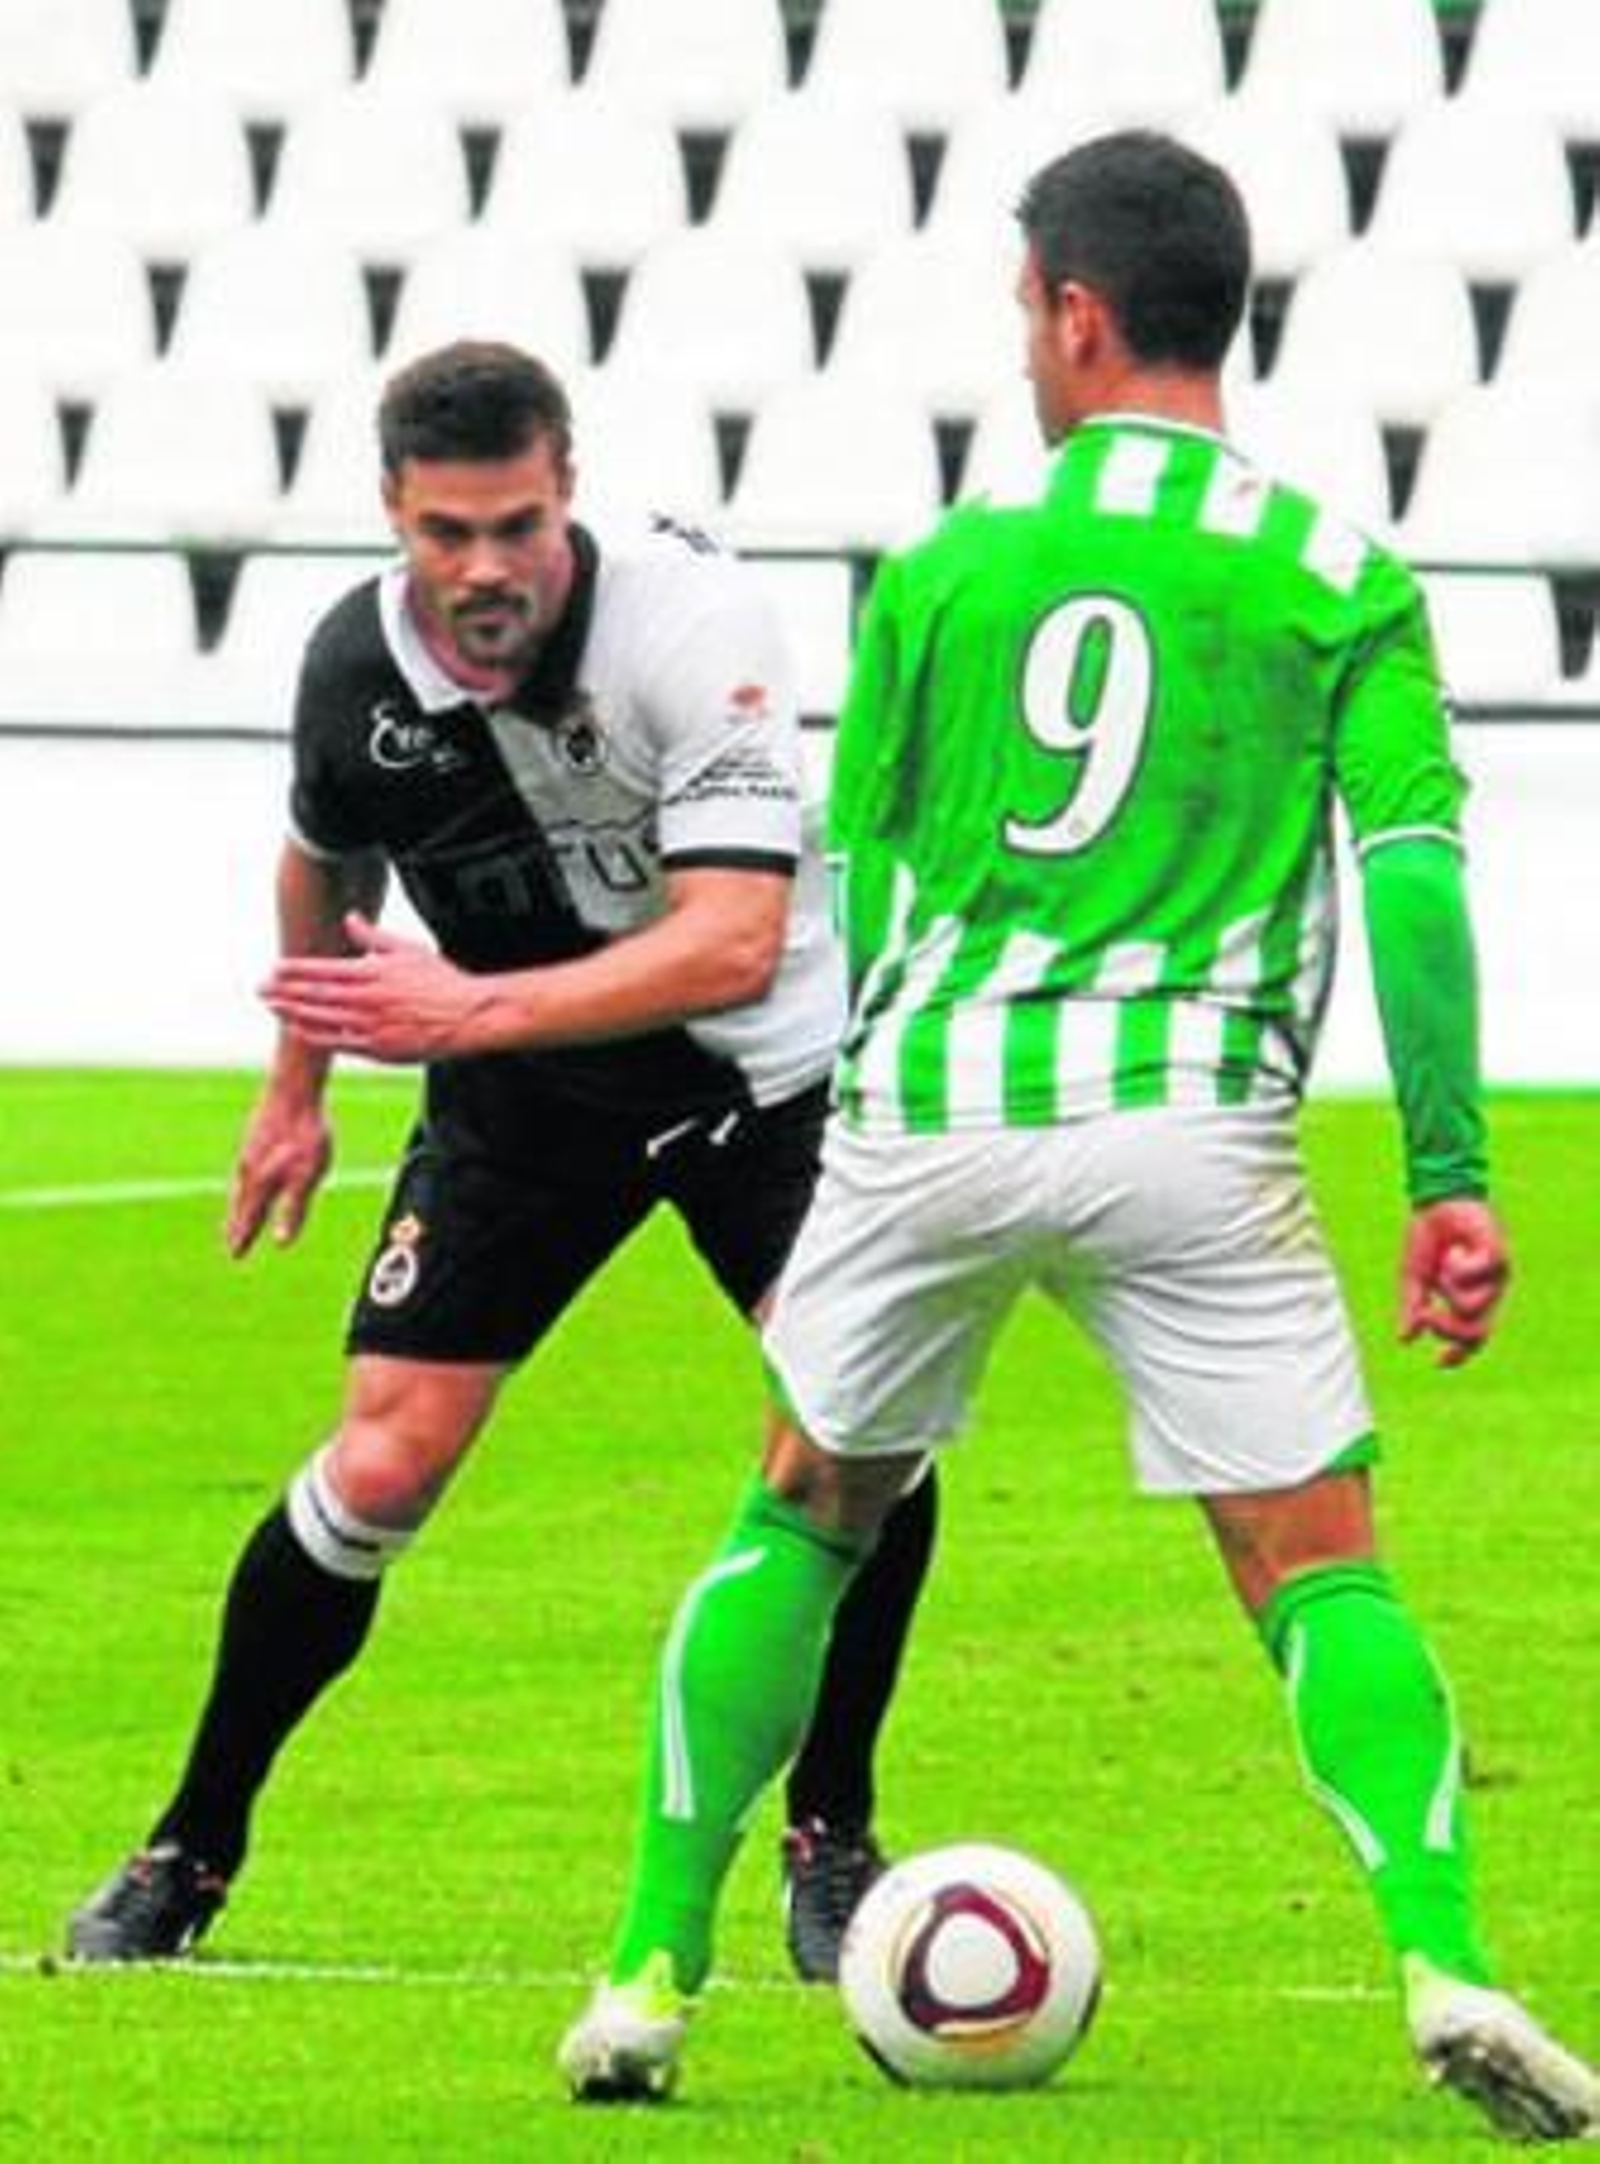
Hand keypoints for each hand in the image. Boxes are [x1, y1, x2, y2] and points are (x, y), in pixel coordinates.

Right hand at [226, 1091, 333, 1256]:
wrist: (294, 1088)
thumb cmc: (305, 1133)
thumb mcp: (308, 1176)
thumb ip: (294, 1209)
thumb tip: (282, 1242)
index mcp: (260, 1183)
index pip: (249, 1217)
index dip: (243, 1236)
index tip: (235, 1254)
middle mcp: (248, 1169)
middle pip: (240, 1204)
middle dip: (236, 1224)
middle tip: (230, 1242)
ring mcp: (249, 1150)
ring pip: (240, 1184)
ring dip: (238, 1203)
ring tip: (237, 1214)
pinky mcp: (256, 1135)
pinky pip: (246, 1167)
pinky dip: (244, 1182)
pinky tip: (250, 1175)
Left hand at [261, 913, 496, 1063]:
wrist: (468, 1016)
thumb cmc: (441, 982)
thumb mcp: (407, 950)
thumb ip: (373, 937)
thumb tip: (350, 917)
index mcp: (372, 974)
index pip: (322, 970)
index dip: (295, 970)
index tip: (274, 968)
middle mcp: (367, 1000)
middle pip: (314, 996)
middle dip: (283, 991)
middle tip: (260, 989)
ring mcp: (371, 1027)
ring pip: (321, 1020)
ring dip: (293, 1013)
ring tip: (272, 1008)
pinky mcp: (379, 1050)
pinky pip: (338, 1043)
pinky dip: (316, 1036)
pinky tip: (299, 1031)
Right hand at [1399, 1197, 1509, 1368]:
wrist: (1437, 1200)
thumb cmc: (1428, 1237)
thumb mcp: (1414, 1277)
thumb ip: (1412, 1306)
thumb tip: (1404, 1338)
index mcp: (1470, 1300)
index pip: (1472, 1339)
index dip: (1458, 1354)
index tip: (1438, 1362)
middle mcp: (1489, 1293)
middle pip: (1476, 1333)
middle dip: (1447, 1329)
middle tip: (1426, 1313)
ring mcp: (1497, 1277)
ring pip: (1473, 1306)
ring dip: (1449, 1287)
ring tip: (1445, 1260)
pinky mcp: (1499, 1257)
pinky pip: (1476, 1277)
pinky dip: (1458, 1266)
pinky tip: (1456, 1249)